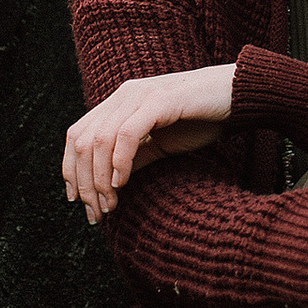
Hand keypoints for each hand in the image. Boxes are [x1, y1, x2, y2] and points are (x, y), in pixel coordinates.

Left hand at [64, 64, 236, 220]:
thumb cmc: (201, 119)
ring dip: (100, 178)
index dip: (71, 170)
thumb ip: (133, 157)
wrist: (237, 94)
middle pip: (83, 141)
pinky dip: (119, 161)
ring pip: (101, 140)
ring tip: (109, 204)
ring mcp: (140, 95)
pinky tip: (122, 183)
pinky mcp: (159, 101)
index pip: (77, 135)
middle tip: (95, 212)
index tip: (79, 202)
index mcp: (118, 102)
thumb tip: (108, 185)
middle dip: (84, 182)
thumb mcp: (159, 142)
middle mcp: (123, 95)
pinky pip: (127, 134)